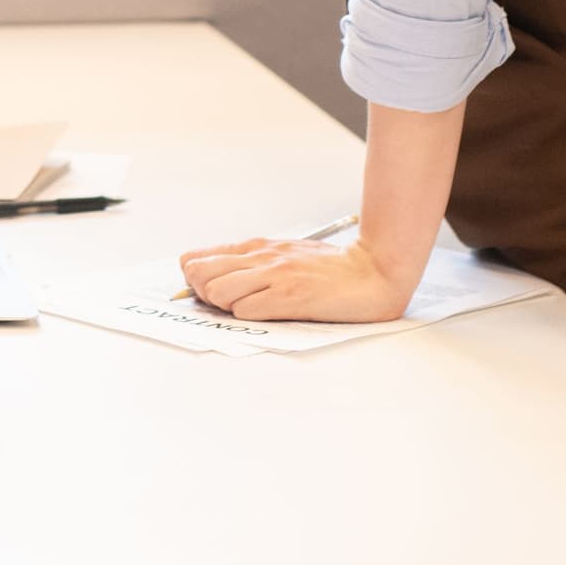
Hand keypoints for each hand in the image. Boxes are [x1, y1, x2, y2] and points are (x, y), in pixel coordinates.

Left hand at [174, 234, 414, 323]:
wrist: (370, 271)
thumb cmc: (326, 268)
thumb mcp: (282, 254)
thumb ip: (250, 263)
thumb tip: (212, 280)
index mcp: (256, 247)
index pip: (194, 259)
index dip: (196, 281)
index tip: (212, 292)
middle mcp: (260, 258)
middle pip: (197, 275)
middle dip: (202, 295)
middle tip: (227, 304)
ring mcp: (274, 276)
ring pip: (216, 293)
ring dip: (225, 308)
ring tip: (250, 309)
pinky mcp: (290, 297)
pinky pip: (246, 311)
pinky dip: (249, 318)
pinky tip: (268, 314)